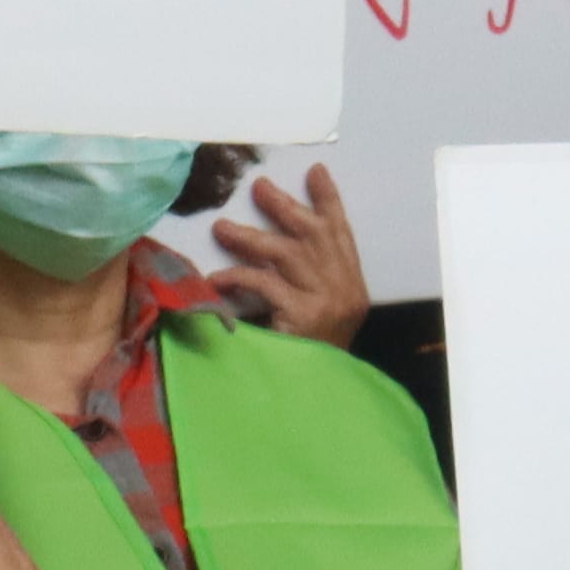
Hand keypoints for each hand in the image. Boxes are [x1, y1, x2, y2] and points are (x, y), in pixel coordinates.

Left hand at [209, 160, 370, 344]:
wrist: (320, 397)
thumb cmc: (315, 360)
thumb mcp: (322, 316)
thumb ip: (310, 283)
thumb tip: (274, 247)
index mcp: (352, 286)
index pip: (343, 233)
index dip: (329, 200)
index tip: (315, 172)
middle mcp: (344, 288)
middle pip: (314, 234)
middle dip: (286, 207)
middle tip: (258, 187)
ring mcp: (326, 301)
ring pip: (286, 253)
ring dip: (250, 238)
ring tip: (222, 228)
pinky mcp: (303, 316)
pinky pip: (265, 284)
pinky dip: (238, 278)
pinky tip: (216, 278)